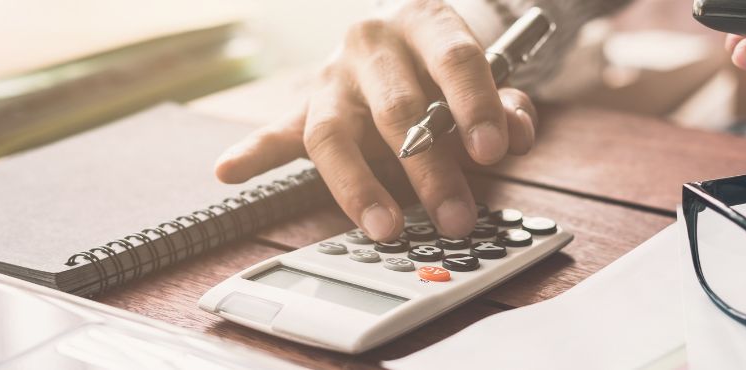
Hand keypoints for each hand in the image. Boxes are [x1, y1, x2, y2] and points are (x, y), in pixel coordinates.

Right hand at [214, 0, 536, 239]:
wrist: (401, 36)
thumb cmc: (444, 67)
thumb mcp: (486, 77)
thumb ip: (507, 106)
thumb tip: (515, 136)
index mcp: (424, 23)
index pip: (453, 60)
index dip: (475, 105)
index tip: (493, 151)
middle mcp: (372, 42)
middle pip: (397, 107)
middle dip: (429, 168)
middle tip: (455, 215)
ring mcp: (332, 76)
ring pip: (334, 132)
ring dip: (360, 186)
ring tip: (385, 226)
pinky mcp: (305, 106)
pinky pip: (277, 131)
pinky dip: (254, 153)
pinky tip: (229, 170)